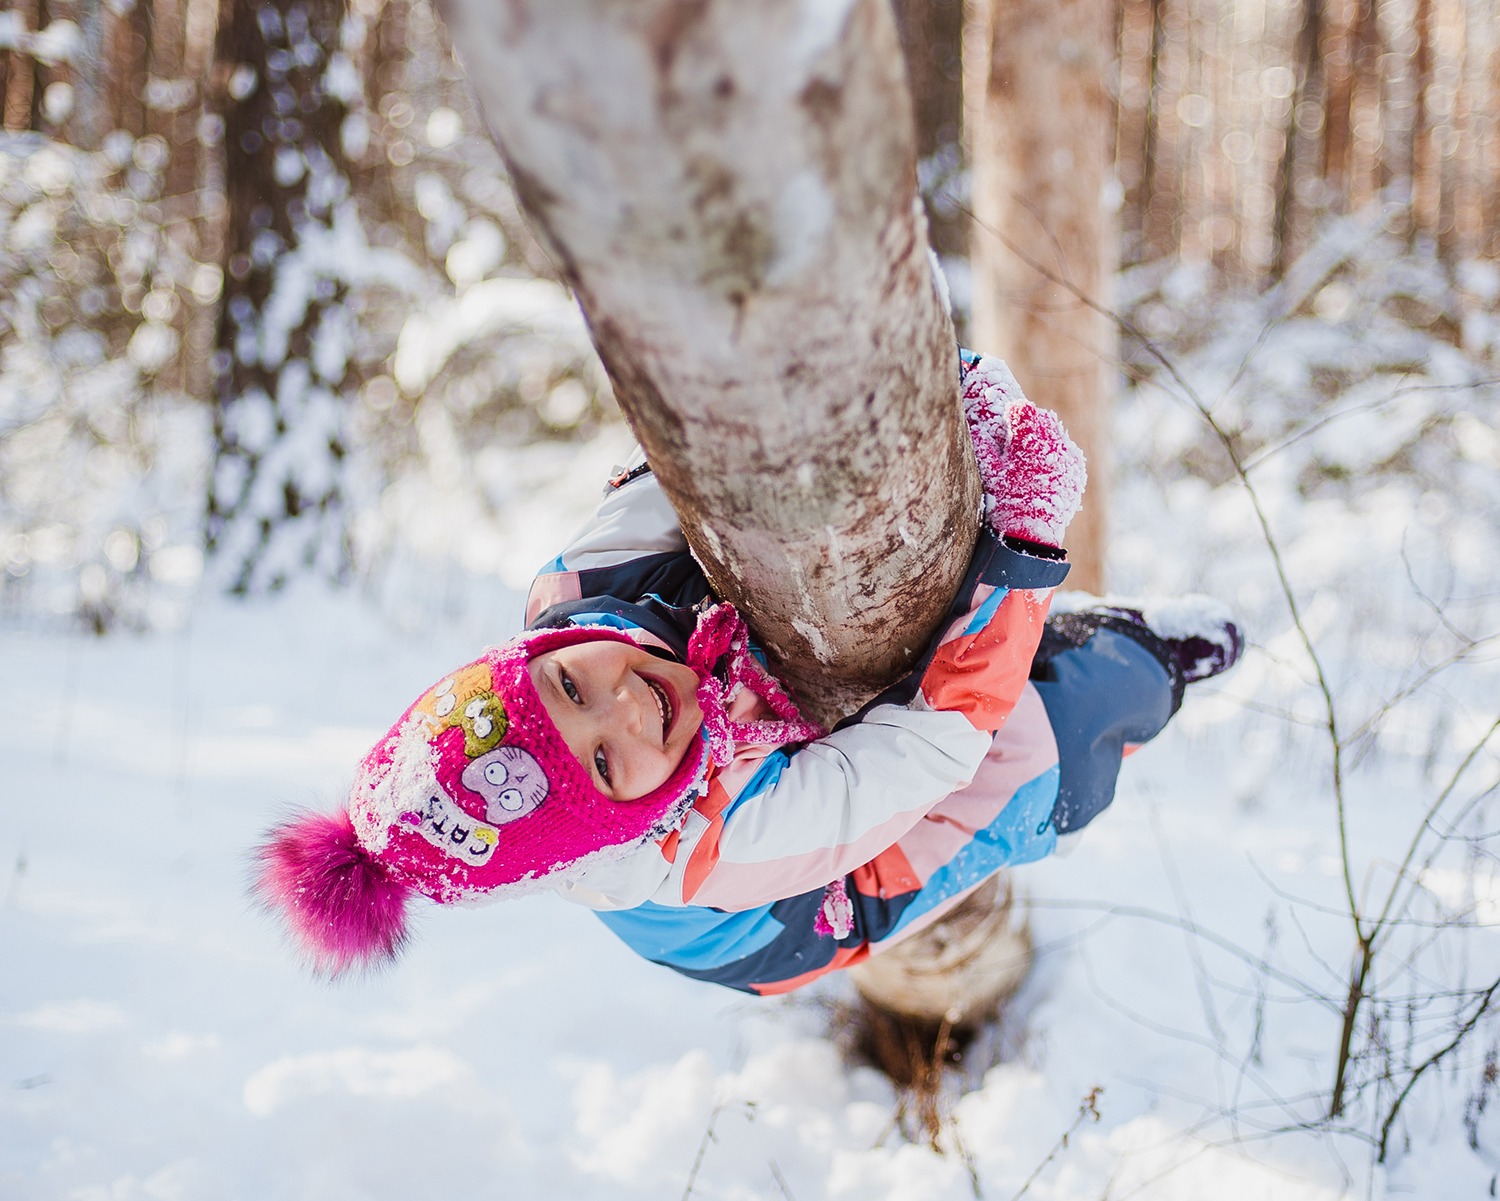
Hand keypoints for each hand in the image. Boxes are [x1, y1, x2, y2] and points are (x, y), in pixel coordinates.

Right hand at [962, 358, 1085, 548]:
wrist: (1032, 532)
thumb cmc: (1006, 502)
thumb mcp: (989, 473)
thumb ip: (983, 446)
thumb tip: (975, 427)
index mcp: (1029, 440)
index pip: (1022, 410)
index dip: (1014, 414)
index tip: (1008, 420)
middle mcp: (1053, 444)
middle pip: (1043, 420)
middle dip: (1030, 425)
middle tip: (1017, 440)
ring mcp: (1068, 458)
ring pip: (1057, 435)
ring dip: (1044, 439)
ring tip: (1031, 458)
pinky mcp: (1076, 471)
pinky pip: (1067, 453)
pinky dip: (1056, 456)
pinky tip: (1044, 471)